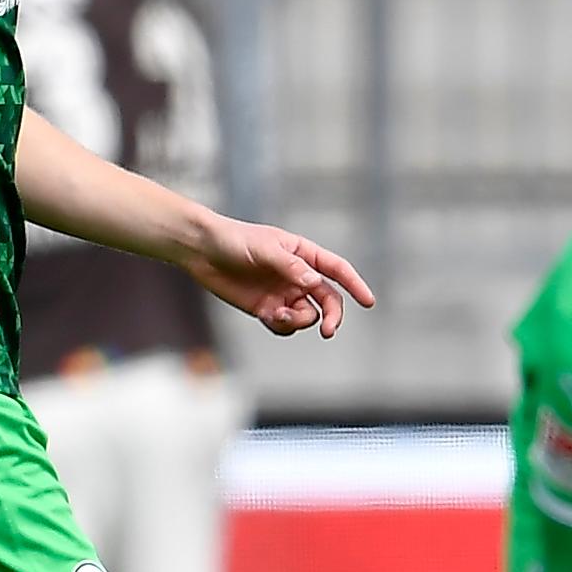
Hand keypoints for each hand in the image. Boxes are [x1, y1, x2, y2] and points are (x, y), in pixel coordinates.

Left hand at [181, 215, 375, 339]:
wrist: (203, 251)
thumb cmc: (235, 240)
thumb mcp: (265, 249)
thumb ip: (291, 267)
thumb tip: (315, 283)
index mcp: (304, 254)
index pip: (337, 270)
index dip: (355, 285)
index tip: (368, 302)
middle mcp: (298, 276)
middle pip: (328, 300)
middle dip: (332, 316)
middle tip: (328, 330)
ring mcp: (283, 294)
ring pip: (307, 316)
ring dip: (299, 321)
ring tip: (278, 315)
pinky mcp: (266, 309)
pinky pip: (285, 326)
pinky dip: (283, 327)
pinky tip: (270, 317)